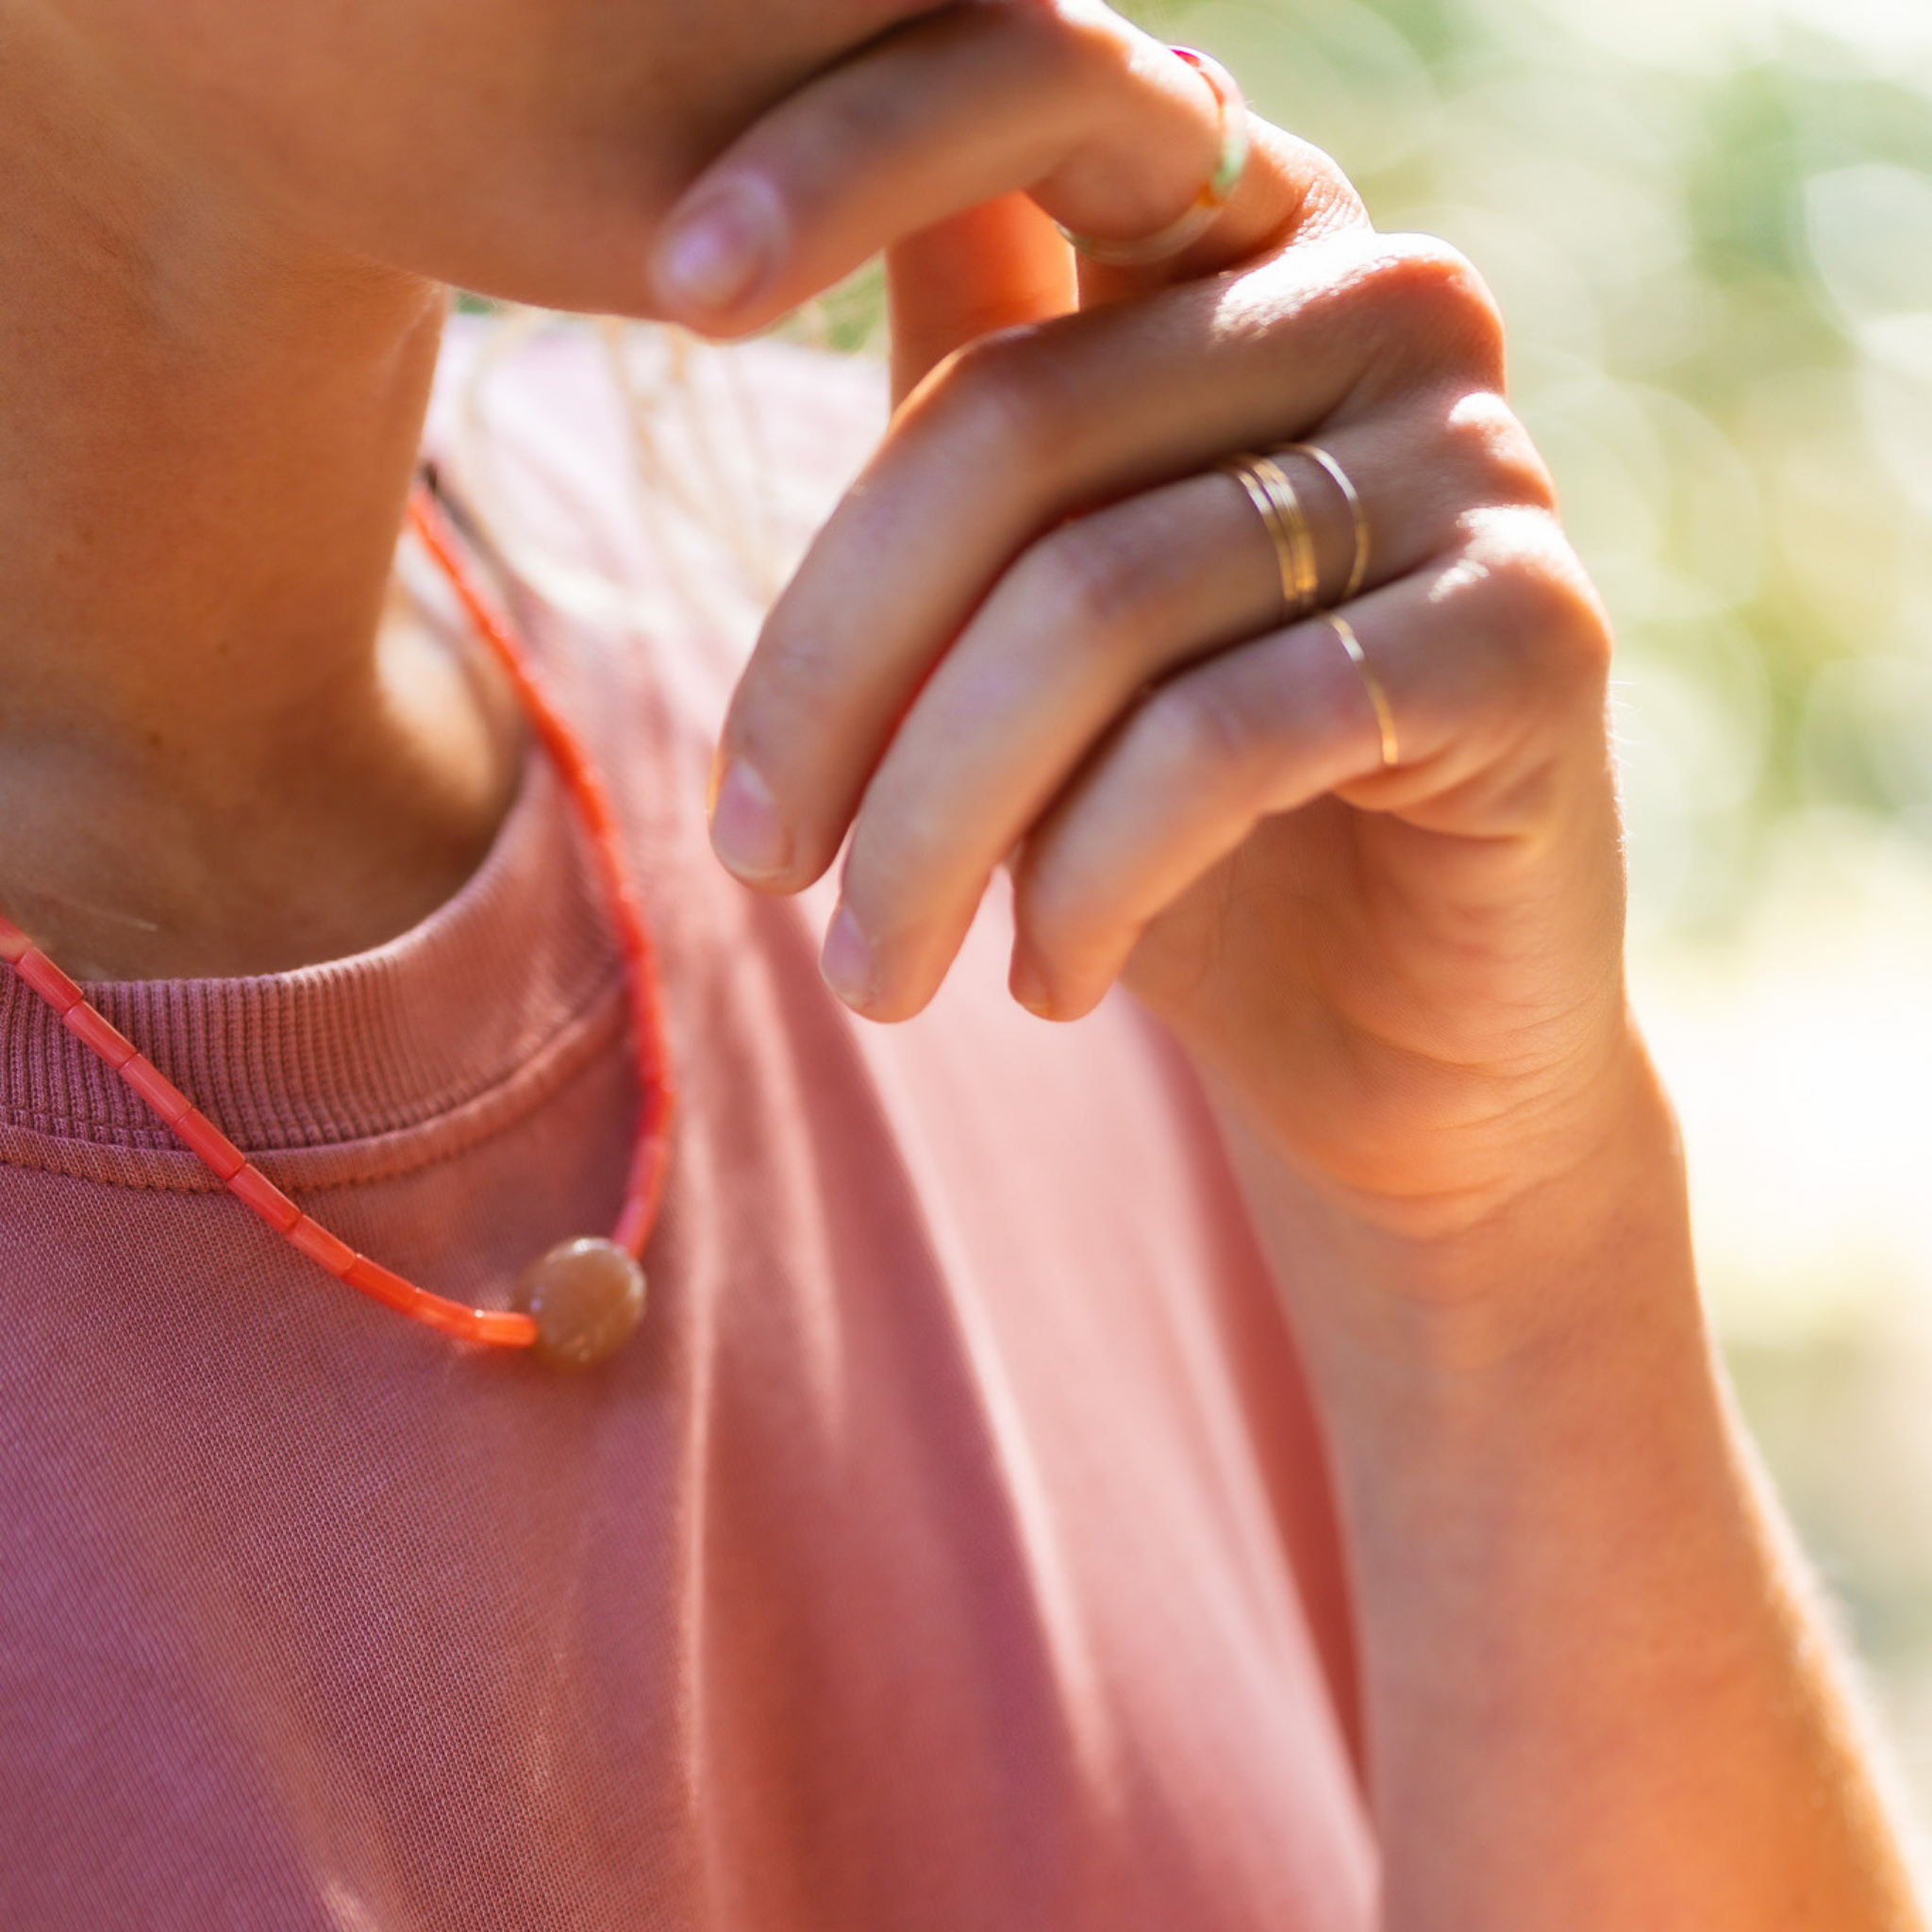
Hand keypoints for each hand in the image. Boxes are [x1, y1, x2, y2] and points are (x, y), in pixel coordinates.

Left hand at [664, 0, 1630, 1260]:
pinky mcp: (1529, 639)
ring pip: (1094, 606)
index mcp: (1251, 247)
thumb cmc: (1175, 820)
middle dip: (830, 682)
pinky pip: (1216, 739)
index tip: (673, 292)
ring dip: (932, 834)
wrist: (1390, 1034)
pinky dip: (1087, 887)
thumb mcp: (1030, 605)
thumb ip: (955, 417)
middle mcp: (1384, 304)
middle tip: (755, 866)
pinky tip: (1047, 983)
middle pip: (1012, 429)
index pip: (1048, 93)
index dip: (845, 156)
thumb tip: (717, 238)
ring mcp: (1476, 462)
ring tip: (873, 974)